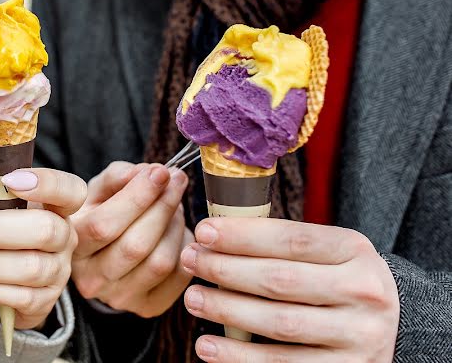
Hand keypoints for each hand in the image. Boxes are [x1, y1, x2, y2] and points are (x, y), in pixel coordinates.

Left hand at [0, 168, 86, 329]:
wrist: (14, 280)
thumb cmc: (7, 235)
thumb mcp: (7, 211)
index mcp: (59, 208)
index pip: (70, 191)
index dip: (46, 184)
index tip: (8, 180)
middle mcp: (66, 239)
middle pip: (43, 230)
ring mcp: (59, 271)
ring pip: (29, 268)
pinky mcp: (46, 300)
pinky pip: (21, 298)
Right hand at [69, 161, 191, 316]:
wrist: (102, 256)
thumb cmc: (99, 214)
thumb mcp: (97, 190)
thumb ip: (118, 176)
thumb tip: (149, 173)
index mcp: (72, 246)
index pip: (105, 225)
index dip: (138, 196)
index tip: (160, 172)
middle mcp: (90, 279)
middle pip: (136, 245)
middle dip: (163, 206)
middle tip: (176, 181)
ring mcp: (119, 298)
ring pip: (160, 262)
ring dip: (176, 226)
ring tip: (176, 206)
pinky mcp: (147, 307)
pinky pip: (178, 277)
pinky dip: (186, 248)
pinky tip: (178, 231)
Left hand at [181, 218, 399, 361]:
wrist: (393, 327)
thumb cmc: (338, 280)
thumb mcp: (327, 252)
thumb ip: (282, 242)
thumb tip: (213, 234)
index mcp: (356, 251)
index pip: (292, 239)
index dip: (243, 235)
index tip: (204, 231)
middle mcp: (364, 293)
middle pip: (281, 280)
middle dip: (226, 270)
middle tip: (190, 261)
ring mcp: (359, 336)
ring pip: (280, 323)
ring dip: (227, 311)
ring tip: (193, 299)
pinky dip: (240, 356)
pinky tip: (209, 346)